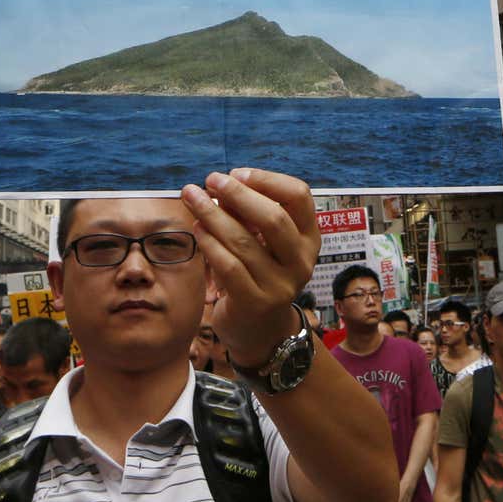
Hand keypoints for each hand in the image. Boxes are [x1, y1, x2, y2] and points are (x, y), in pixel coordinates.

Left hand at [182, 169, 321, 366]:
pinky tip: (197, 229)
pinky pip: (228, 266)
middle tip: (211, 180)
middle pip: (274, 217)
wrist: (260, 329)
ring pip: (244, 241)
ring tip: (193, 199)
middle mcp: (301, 260)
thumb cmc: (259, 272)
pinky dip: (209, 243)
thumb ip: (249, 215)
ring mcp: (281, 284)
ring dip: (213, 215)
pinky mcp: (256, 302)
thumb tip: (219, 186)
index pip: (299, 196)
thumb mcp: (265, 242)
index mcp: (309, 237)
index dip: (267, 179)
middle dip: (238, 194)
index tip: (237, 172)